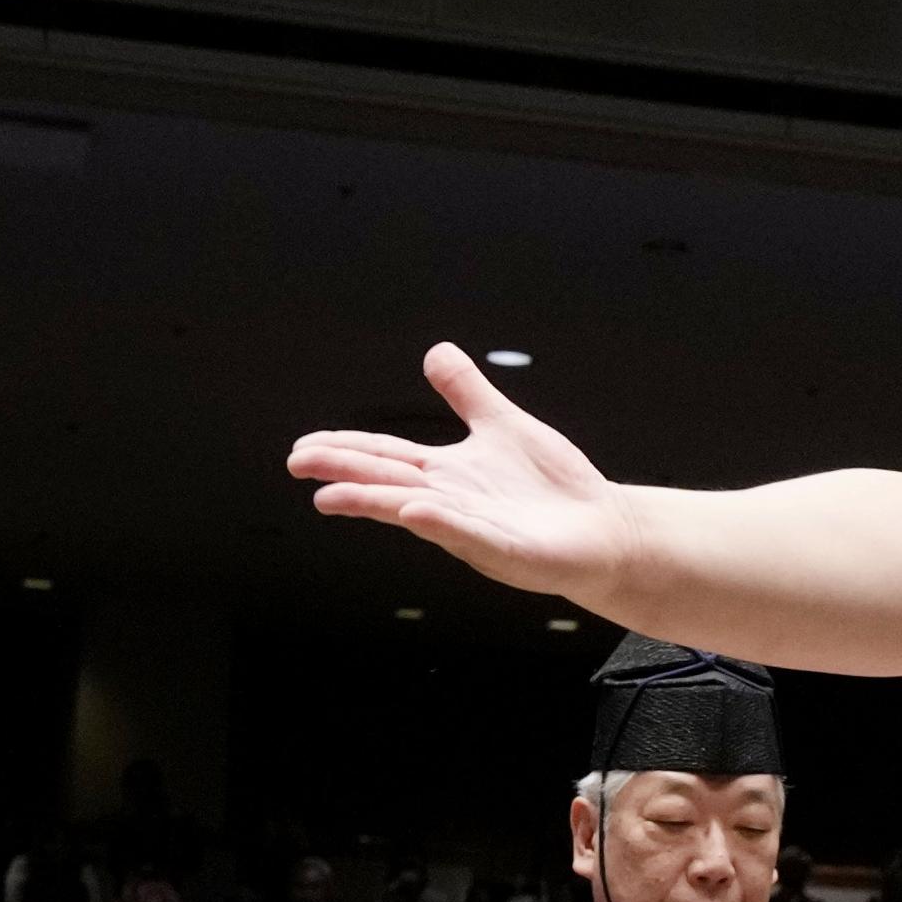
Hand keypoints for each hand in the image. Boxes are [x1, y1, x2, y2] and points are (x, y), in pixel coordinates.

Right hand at [289, 347, 639, 597]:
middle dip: (343, 473)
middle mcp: (452, 501)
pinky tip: (417, 512)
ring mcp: (476, 527)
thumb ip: (468, 393)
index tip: (302, 445)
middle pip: (387, 482)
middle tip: (298, 464)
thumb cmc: (553, 487)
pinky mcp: (508, 549)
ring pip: (417, 512)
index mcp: (447, 473)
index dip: (345, 448)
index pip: (386, 456)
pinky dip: (442, 522)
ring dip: (377, 502)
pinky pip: (470, 534)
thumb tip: (435, 352)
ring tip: (333, 495)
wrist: (604, 529)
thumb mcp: (504, 426)